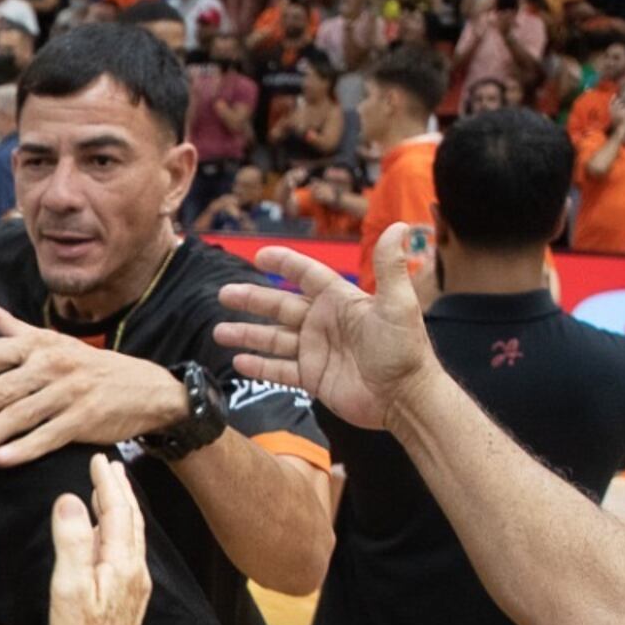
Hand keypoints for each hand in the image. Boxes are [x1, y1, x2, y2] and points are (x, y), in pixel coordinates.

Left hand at [0, 296, 191, 464]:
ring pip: (19, 416)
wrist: (146, 388)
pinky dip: (21, 449)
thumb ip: (8, 324)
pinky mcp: (85, 419)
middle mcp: (52, 364)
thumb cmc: (87, 366)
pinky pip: (47, 436)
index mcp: (39, 344)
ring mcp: (70, 392)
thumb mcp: (49, 339)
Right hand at [48, 455, 149, 624]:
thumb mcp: (68, 586)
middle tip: (109, 465)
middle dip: (120, 490)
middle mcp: (135, 569)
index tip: (97, 459)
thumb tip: (69, 498)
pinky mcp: (130, 597)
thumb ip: (71, 541)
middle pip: (131, 519)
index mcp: (122, 562)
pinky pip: (128, 549)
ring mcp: (135, 584)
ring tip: (110, 489)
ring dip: (121, 508)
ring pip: (132, 534)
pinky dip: (119, 529)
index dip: (107, 484)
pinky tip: (107, 533)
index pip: (117, 511)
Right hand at [215, 226, 445, 432]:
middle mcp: (323, 323)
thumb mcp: (398, 304)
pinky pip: (279, 370)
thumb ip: (389, 267)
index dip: (284, 264)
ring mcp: (316, 351)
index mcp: (340, 301)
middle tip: (224, 294)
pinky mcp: (313, 378)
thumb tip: (399, 227)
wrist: (404, 397)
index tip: (260, 255)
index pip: (306, 276)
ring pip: (273, 339)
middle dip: (252, 300)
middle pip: (280, 306)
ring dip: (247, 334)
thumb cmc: (404, 349)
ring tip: (220, 332)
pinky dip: (259, 366)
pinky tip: (239, 361)